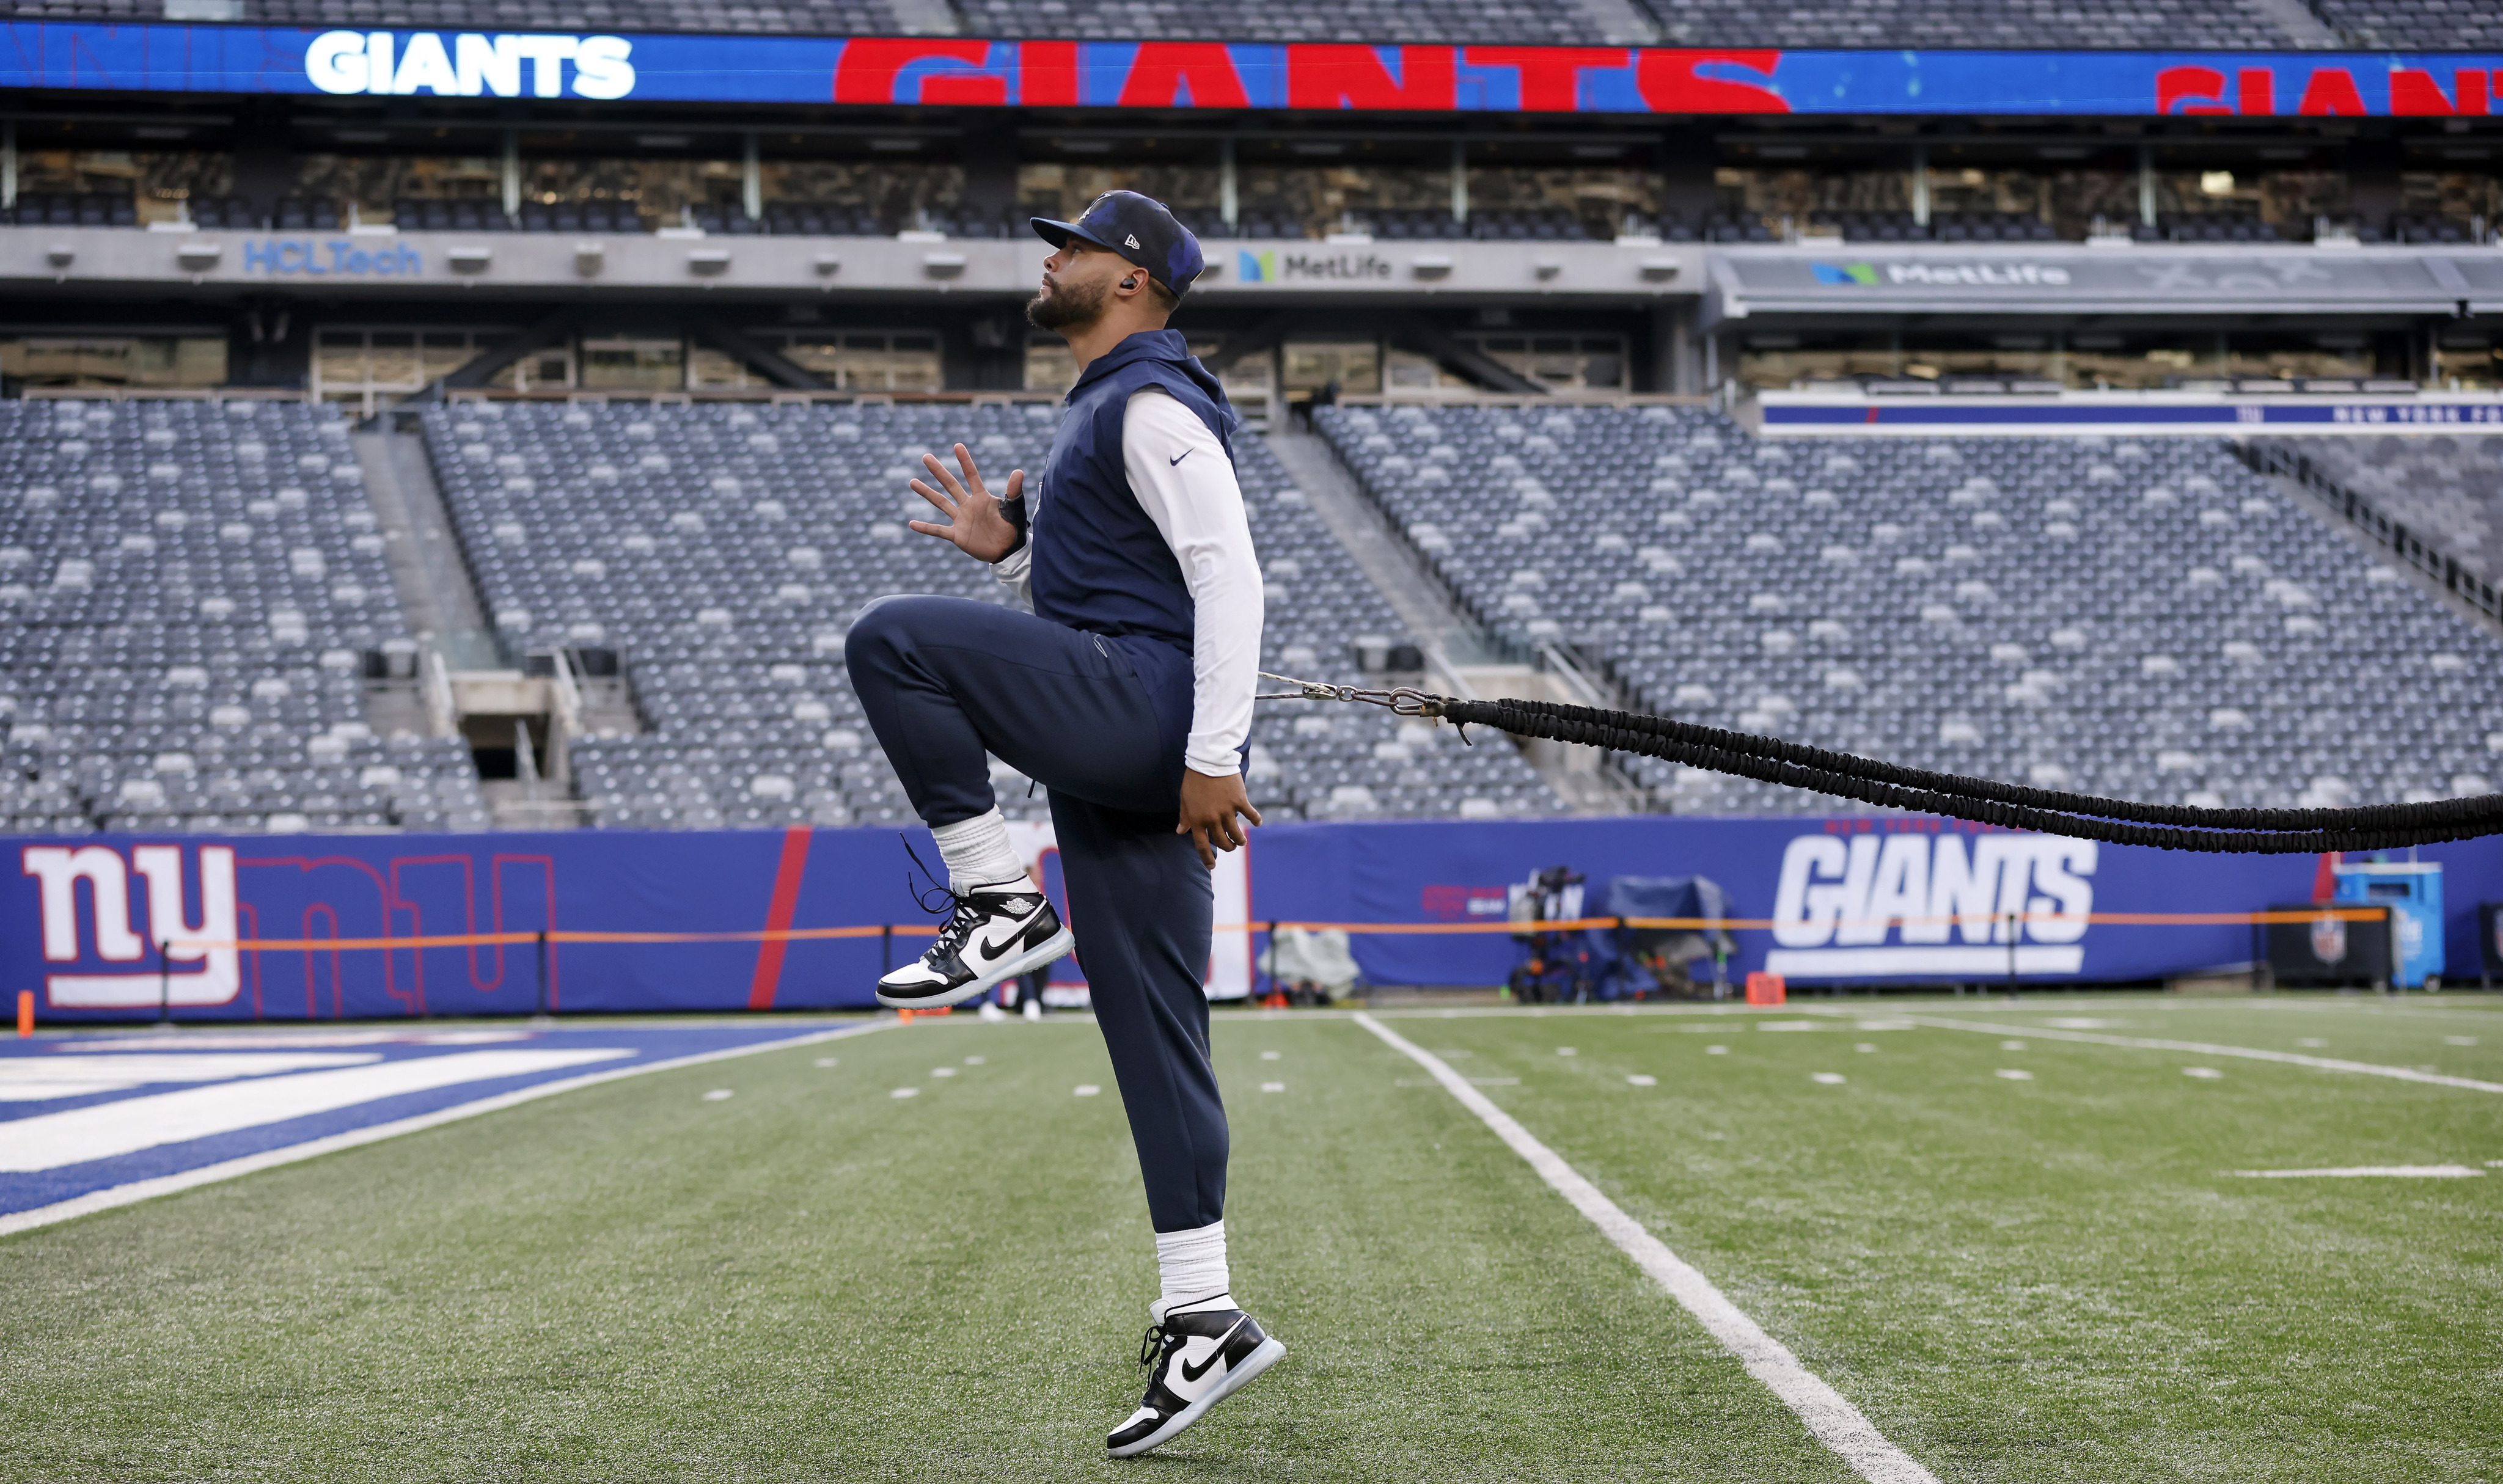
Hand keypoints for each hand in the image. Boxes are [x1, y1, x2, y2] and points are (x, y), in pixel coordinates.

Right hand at [907, 443, 1023, 562]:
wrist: (1008, 550)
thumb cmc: (1012, 527)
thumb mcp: (1014, 508)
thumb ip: (1013, 491)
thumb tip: (1018, 472)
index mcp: (981, 497)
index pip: (971, 475)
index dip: (965, 461)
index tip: (957, 446)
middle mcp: (968, 505)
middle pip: (950, 485)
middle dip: (939, 471)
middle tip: (926, 457)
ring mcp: (961, 520)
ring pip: (940, 503)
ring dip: (927, 493)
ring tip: (912, 482)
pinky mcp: (957, 535)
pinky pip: (938, 530)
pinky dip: (925, 528)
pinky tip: (912, 524)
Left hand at [1178, 769, 1262, 869]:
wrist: (1208, 760)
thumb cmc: (1194, 780)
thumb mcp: (1185, 799)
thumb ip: (1185, 817)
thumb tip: (1180, 831)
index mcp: (1197, 819)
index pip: (1202, 845)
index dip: (1207, 858)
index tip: (1212, 866)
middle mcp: (1212, 818)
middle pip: (1222, 842)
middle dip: (1227, 848)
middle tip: (1231, 847)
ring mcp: (1227, 810)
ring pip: (1236, 834)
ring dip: (1239, 840)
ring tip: (1241, 841)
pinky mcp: (1239, 801)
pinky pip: (1250, 815)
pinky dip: (1255, 820)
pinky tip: (1257, 823)